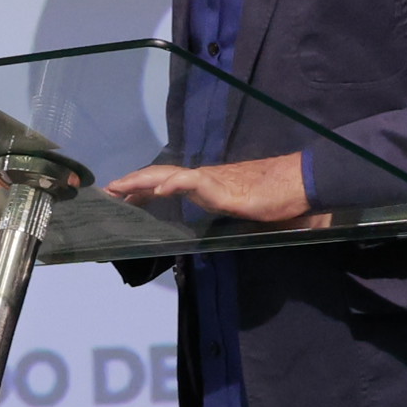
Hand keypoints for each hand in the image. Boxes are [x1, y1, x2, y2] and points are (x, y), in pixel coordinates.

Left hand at [100, 153, 319, 226]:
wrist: (300, 184)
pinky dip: (173, 184)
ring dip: (141, 182)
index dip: (141, 188)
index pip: (166, 183)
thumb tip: (216, 229)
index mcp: (205, 185)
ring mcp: (211, 180)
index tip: (119, 196)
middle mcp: (203, 179)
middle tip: (105, 192)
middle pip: (159, 177)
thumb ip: (225, 217)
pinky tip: (156, 190)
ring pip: (168, 176)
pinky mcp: (223, 186)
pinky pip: (193, 182)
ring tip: (118, 188)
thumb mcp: (241, 213)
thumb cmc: (276, 198)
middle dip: (130, 184)